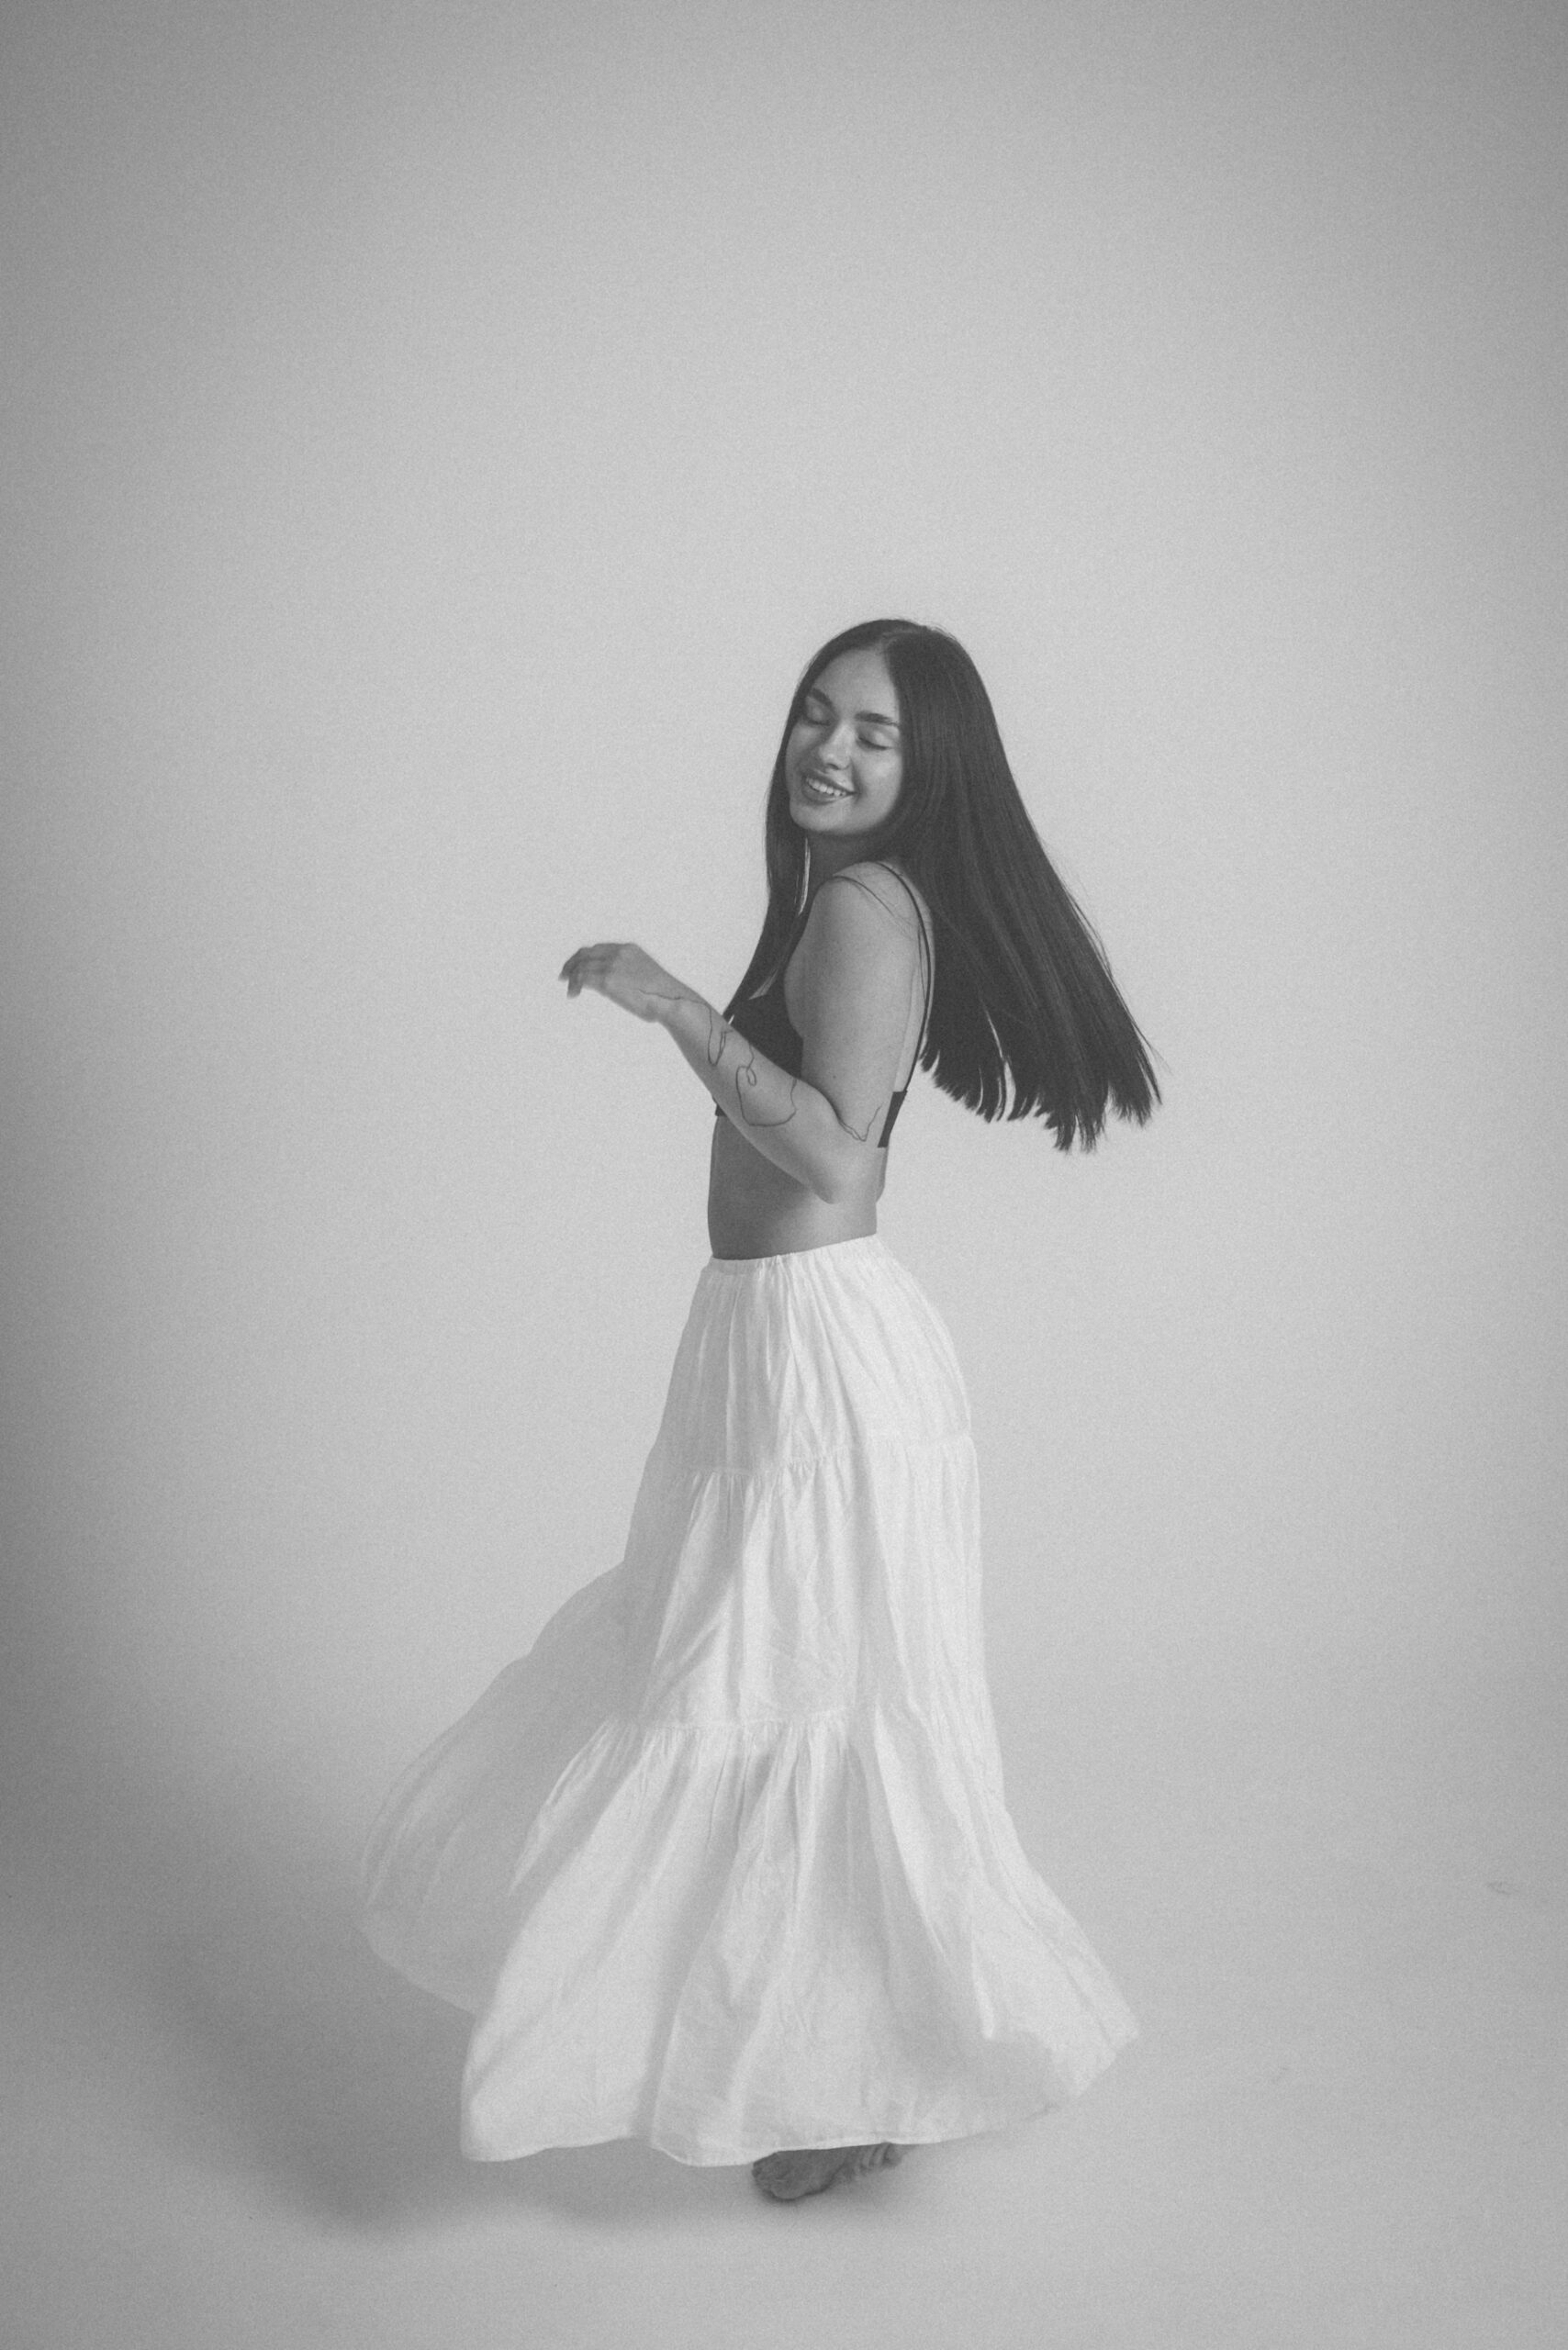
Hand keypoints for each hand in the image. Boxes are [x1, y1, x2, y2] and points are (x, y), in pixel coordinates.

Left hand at [558, 941, 687, 1024]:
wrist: (671, 1001)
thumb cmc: (663, 997)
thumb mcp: (646, 976)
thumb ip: (630, 974)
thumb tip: (622, 986)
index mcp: (629, 949)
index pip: (598, 948)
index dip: (583, 957)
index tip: (576, 966)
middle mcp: (619, 953)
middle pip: (585, 953)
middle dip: (572, 964)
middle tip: (564, 976)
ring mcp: (613, 965)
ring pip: (581, 966)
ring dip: (571, 977)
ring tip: (569, 989)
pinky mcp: (608, 980)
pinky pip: (582, 978)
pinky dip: (574, 985)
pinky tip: (573, 994)